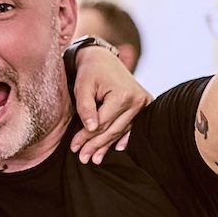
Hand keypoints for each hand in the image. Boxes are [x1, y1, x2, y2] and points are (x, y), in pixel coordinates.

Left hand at [69, 46, 146, 162]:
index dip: (86, 137)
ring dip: (107, 145)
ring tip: (94, 158)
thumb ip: (85, 107)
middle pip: (113, 130)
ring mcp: (143, 103)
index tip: (74, 147)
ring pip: (121, 130)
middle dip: (96, 145)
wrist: (103, 58)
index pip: (102, 124)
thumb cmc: (90, 71)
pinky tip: (116, 149)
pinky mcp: (144, 104)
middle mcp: (137, 100)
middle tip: (83, 158)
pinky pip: (131, 125)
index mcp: (123, 95)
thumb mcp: (82, 86)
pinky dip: (122, 137)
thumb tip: (91, 128)